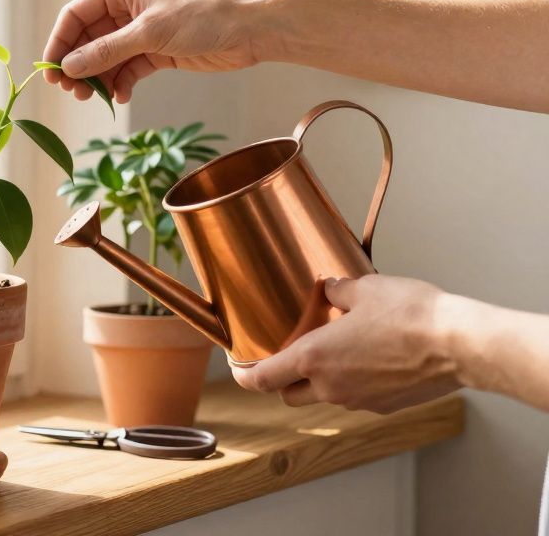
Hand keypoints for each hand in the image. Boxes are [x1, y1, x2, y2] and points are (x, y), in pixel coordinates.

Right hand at [42, 0, 263, 101]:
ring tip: (92, 99)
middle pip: (87, 39)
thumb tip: (70, 67)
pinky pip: (126, 69)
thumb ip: (106, 51)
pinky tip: (120, 97)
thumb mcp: (149, 33)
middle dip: (78, 65)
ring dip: (97, 78)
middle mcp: (126, 8)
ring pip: (105, 57)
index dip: (60, 43)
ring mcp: (140, 31)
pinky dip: (120, 83)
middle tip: (71, 92)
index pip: (76, 15)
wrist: (249, 29)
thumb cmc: (201, 16)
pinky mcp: (156, 51)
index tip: (51, 72)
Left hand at [231, 275, 463, 413]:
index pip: (263, 379)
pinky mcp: (385, 407)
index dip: (244, 377)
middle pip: (289, 394)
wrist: (459, 345)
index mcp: (314, 358)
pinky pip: (357, 399)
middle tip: (286, 359)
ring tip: (336, 353)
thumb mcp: (365, 289)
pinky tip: (369, 361)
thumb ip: (338, 292)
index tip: (238, 370)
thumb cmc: (411, 315)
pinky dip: (353, 384)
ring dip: (320, 381)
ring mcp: (358, 401)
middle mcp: (331, 387)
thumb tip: (330, 289)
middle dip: (282, 381)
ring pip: (324, 398)